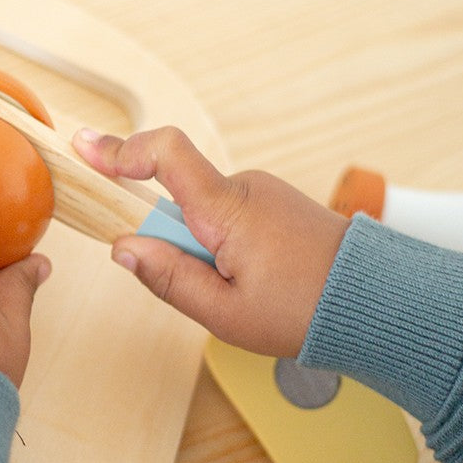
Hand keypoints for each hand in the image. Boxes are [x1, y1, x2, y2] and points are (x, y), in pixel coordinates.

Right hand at [73, 126, 348, 357]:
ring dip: (205, 252)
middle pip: (177, 199)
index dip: (120, 150)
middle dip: (174, 244)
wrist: (376, 301)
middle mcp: (245, 188)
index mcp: (227, 209)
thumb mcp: (224, 312)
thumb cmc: (305, 311)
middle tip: (210, 291)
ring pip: (204, 215)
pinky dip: (226, 248)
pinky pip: (229, 218)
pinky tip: (256, 282)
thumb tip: (122, 248)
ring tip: (246, 292)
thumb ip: (167, 278)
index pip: (165, 154)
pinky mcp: (275, 203)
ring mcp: (263, 192)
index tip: (86, 150)